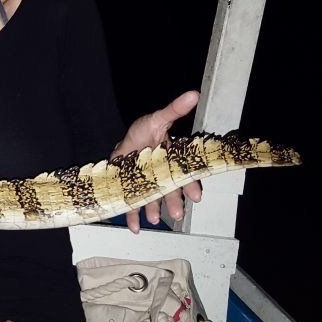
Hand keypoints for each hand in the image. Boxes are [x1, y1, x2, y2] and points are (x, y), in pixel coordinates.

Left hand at [113, 90, 202, 232]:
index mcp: (172, 162)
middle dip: (174, 202)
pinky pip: (133, 206)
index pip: (185, 174)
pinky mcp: (131, 191)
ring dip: (154, 210)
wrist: (125, 143)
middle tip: (177, 213)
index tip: (196, 196)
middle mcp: (162, 177)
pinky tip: (134, 227)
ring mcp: (147, 185)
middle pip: (170, 191)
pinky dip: (133, 217)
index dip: (191, 185)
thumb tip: (193, 93)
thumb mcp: (158, 119)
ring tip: (155, 219)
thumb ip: (175, 110)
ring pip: (153, 200)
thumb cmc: (143, 132)